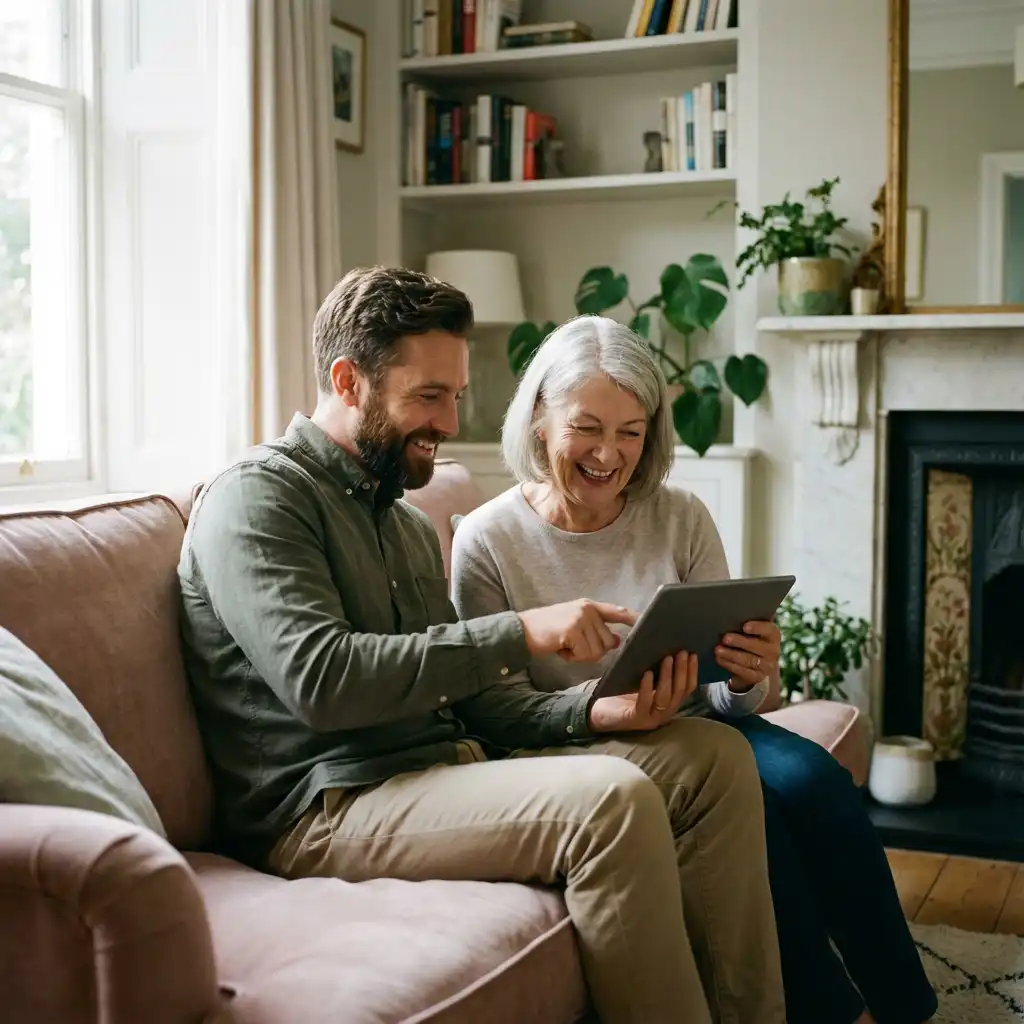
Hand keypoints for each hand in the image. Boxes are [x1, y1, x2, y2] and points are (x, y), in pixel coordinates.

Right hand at [518, 599, 637, 663]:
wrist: (523, 630)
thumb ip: (595, 631)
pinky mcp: (573, 630)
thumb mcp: (574, 626)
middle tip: (571, 645)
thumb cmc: (549, 630)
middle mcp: (587, 610)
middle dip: (591, 650)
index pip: (617, 611)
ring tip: (565, 645)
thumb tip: (616, 641)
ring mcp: (580, 618)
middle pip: (607, 641)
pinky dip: (572, 658)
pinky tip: (560, 649)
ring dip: (580, 655)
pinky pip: (584, 654)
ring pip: (596, 651)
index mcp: (589, 606)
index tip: (647, 621)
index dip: (633, 617)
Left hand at [588, 652, 697, 733]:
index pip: (687, 688)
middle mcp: (664, 713)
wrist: (598, 711)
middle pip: (679, 692)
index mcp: (668, 703)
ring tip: (667, 658)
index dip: (691, 672)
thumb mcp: (643, 680)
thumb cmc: (622, 693)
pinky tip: (647, 673)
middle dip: (682, 670)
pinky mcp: (635, 719)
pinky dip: (647, 688)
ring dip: (668, 676)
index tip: (692, 654)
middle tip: (682, 652)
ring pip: (665, 697)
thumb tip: (666, 646)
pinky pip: (644, 703)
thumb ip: (655, 670)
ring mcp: (651, 718)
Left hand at [715, 620, 779, 692]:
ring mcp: (767, 666)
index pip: (769, 630)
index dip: (757, 627)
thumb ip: (746, 621)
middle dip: (739, 642)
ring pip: (748, 660)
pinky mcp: (757, 677)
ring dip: (731, 654)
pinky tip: (719, 659)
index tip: (744, 626)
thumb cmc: (749, 639)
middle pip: (756, 646)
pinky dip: (729, 664)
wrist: (754, 664)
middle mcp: (773, 651)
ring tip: (717, 650)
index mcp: (773, 635)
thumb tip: (732, 610)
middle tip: (724, 638)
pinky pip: (743, 671)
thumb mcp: (752, 630)